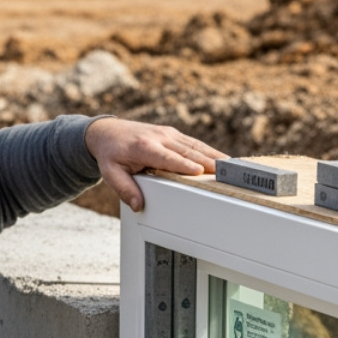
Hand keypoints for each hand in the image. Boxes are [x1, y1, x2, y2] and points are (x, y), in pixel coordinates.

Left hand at [83, 118, 225, 212]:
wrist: (107, 132)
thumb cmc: (111, 154)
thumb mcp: (111, 173)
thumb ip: (125, 189)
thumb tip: (138, 205)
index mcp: (144, 147)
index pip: (167, 157)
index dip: (184, 164)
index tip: (199, 171)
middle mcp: (159, 137)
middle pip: (187, 150)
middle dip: (206, 161)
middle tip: (223, 172)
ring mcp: (168, 134)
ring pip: (194, 145)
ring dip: (213, 155)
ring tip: (229, 166)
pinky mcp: (173, 134)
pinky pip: (193, 143)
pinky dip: (208, 151)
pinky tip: (221, 159)